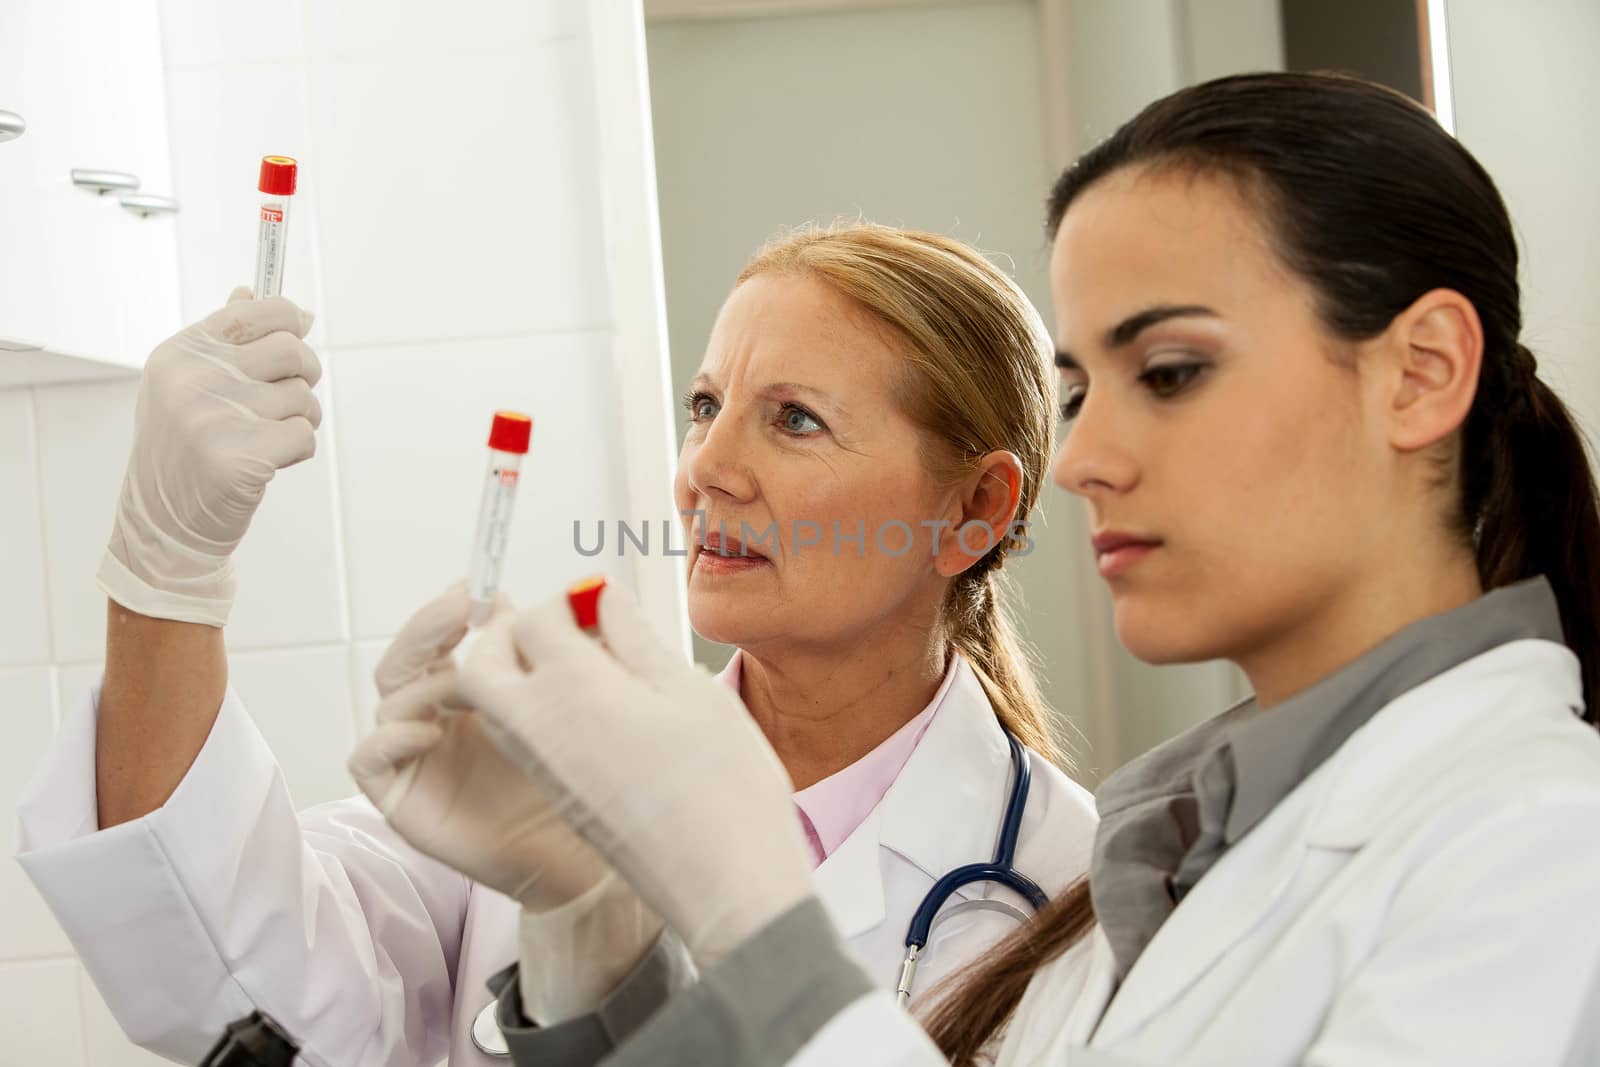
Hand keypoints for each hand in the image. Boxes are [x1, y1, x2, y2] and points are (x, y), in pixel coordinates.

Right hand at [98, 287, 320, 625]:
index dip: (288, 317)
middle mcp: (193, 380)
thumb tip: (265, 295)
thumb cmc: (184, 449)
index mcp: (179, 354)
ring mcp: (214, 418)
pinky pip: (305, 436)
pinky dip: (297, 450)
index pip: (253, 311)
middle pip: (292, 349)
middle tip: (290, 395)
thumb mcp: (187, 384)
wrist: (163, 522)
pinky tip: (268, 461)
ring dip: (300, 419)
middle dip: (305, 373)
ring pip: (303, 397)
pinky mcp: (240, 458)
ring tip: (267, 437)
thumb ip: (225, 339)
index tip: (299, 327)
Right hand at [347, 585, 611, 911]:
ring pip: (390, 701)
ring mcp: (415, 759)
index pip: (438, 642)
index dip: (447, 614)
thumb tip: (510, 602)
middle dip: (427, 629)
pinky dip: (390, 738)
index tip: (474, 590)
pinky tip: (430, 733)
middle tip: (458, 609)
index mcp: (466, 695)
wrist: (579, 855)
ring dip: (425, 685)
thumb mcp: (555, 705)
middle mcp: (434, 721)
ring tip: (469, 689)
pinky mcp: (401, 799)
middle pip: (405, 662)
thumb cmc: (572, 782)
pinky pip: (367, 760)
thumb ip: (529, 656)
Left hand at [460, 584, 814, 967]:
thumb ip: (637, 639)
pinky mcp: (560, 798)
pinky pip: (522, 738)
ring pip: (496, 704)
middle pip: (484, 664)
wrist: (723, 883)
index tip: (605, 605)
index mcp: (573, 687)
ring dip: (520, 674)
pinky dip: (539, 711)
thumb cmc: (722, 786)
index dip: (567, 602)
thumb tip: (604, 602)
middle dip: (512, 636)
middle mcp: (540, 726)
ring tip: (588, 668)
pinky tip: (598, 712)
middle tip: (566, 629)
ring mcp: (544, 768)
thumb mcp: (690, 691)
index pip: (533, 620)